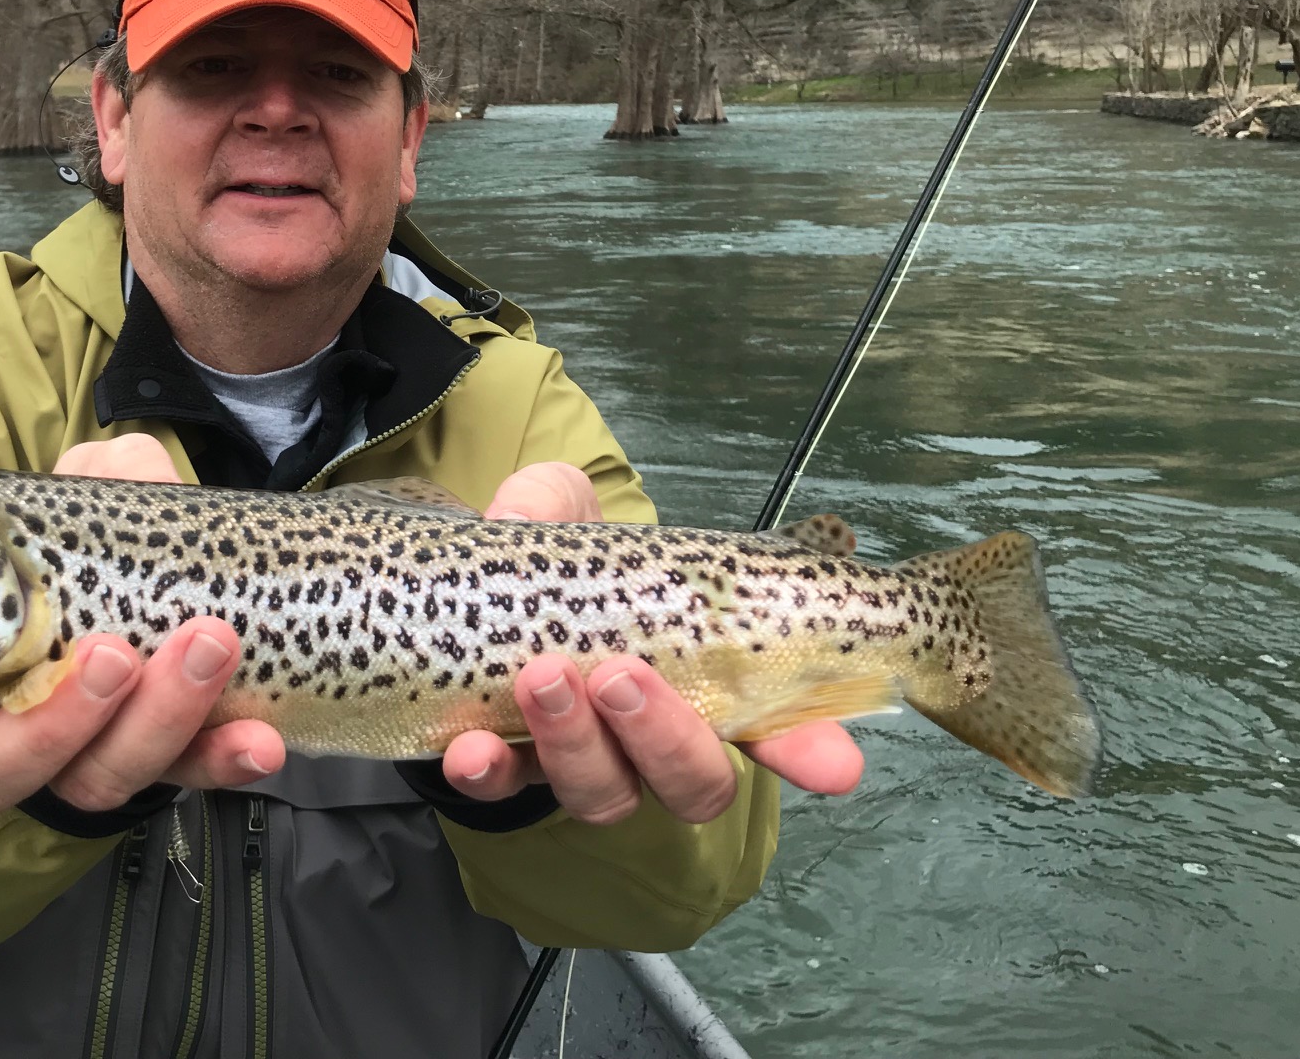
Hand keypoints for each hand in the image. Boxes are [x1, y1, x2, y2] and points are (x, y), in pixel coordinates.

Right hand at [0, 435, 286, 816]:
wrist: (202, 575)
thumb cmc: (113, 540)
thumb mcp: (99, 495)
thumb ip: (97, 477)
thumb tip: (104, 473)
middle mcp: (9, 728)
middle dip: (53, 724)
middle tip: (112, 654)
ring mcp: (88, 756)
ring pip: (95, 779)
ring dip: (154, 722)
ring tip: (210, 645)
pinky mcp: (166, 764)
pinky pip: (190, 779)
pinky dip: (222, 761)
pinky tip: (259, 741)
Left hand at [442, 462, 864, 822]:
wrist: (463, 594)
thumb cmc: (544, 563)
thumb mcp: (559, 514)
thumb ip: (556, 504)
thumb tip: (552, 506)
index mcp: (700, 681)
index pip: (775, 731)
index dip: (809, 750)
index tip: (836, 762)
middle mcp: (651, 738)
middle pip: (692, 781)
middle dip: (667, 737)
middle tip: (622, 675)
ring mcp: (583, 762)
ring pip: (606, 795)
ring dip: (579, 746)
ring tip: (544, 678)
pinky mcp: (506, 770)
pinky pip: (503, 793)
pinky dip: (490, 776)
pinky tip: (471, 752)